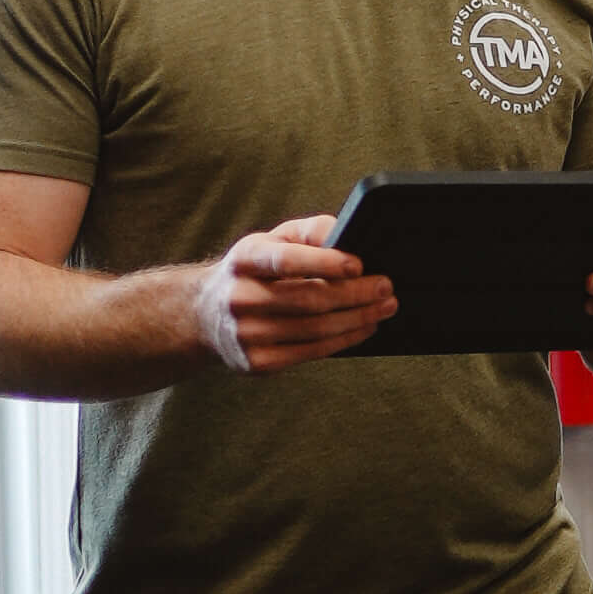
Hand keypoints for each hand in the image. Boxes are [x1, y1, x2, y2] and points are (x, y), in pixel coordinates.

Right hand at [192, 215, 396, 375]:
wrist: (206, 314)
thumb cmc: (255, 271)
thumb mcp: (274, 240)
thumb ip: (311, 231)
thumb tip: (346, 233)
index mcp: (245, 260)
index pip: (285, 260)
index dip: (323, 262)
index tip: (359, 264)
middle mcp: (239, 297)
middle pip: (309, 299)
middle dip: (356, 294)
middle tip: (386, 287)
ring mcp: (245, 334)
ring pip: (314, 329)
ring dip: (358, 319)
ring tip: (384, 307)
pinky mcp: (256, 362)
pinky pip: (310, 353)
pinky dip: (344, 340)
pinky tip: (363, 327)